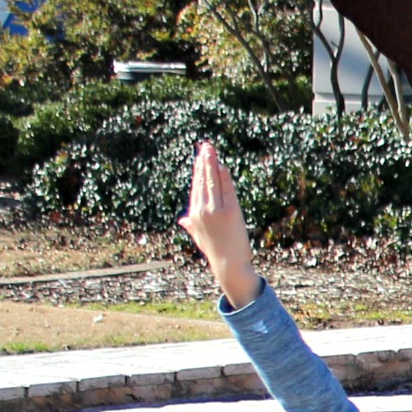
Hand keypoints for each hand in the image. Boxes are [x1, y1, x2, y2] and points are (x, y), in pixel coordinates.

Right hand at [178, 140, 259, 306]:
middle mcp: (202, 211)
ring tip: (211, 149)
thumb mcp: (200, 237)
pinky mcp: (230, 212)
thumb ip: (191, 226)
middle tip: (205, 146)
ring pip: (213, 182)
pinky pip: (226, 189)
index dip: (198, 171)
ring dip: (212, 163)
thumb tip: (182, 220)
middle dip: (203, 162)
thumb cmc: (216, 252)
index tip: (200, 158)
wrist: (228, 265)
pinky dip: (224, 177)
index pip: (196, 188)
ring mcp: (215, 210)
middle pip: (203, 181)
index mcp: (194, 215)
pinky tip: (222, 166)